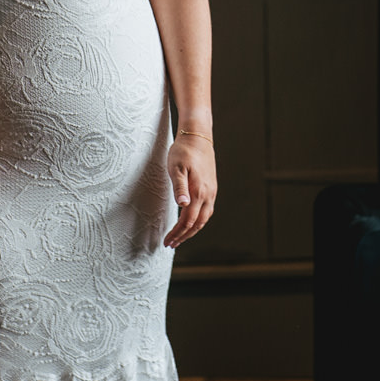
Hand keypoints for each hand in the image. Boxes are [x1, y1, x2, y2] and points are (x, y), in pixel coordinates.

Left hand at [164, 132, 216, 249]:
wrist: (198, 136)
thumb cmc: (183, 151)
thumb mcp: (176, 168)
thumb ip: (179, 187)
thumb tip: (182, 205)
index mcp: (199, 192)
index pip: (188, 221)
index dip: (178, 233)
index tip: (167, 242)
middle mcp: (208, 194)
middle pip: (197, 224)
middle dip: (184, 236)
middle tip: (171, 244)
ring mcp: (211, 191)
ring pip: (204, 218)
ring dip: (192, 230)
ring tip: (181, 236)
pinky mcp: (211, 187)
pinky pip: (207, 210)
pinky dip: (199, 220)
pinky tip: (191, 220)